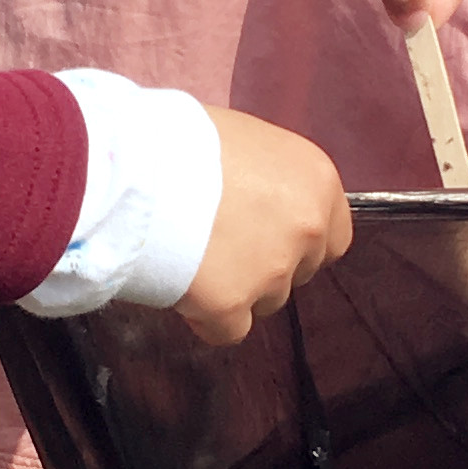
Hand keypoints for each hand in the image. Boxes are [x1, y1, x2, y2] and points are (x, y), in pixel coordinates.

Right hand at [179, 107, 351, 346]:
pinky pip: (227, 329)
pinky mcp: (230, 306)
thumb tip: (254, 193)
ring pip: (265, 301)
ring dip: (236, 289)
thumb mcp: (242, 140)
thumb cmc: (181, 138)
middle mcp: (307, 229)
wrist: (134, 168)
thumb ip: (265, 175)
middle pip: (300, 271)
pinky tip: (181, 287)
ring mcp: (272, 272)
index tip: (267, 234)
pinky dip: (207, 317)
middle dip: (267, 265)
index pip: (334, 235)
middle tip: (223, 245)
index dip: (300, 240)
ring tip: (192, 259)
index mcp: (316, 181)